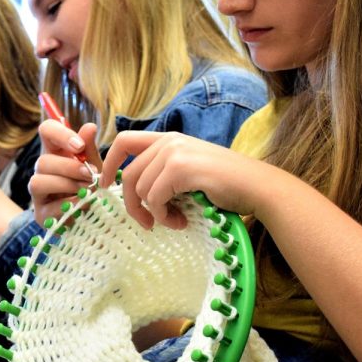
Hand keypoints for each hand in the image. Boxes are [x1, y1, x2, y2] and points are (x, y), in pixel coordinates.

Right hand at [29, 120, 101, 223]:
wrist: (95, 217)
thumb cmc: (91, 185)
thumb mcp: (95, 165)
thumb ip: (90, 149)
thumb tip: (90, 126)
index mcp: (55, 152)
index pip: (46, 131)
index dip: (60, 134)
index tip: (79, 146)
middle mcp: (43, 170)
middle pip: (42, 161)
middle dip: (69, 167)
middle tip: (91, 174)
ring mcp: (39, 193)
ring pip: (37, 182)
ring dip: (65, 184)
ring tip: (87, 189)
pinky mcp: (41, 214)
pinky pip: (48, 206)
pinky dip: (68, 204)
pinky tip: (82, 204)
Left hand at [100, 131, 263, 229]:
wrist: (256, 187)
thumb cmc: (226, 185)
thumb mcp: (188, 173)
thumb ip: (164, 174)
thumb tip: (135, 194)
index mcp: (169, 139)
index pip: (124, 141)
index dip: (108, 162)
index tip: (105, 185)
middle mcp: (169, 141)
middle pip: (128, 173)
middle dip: (131, 204)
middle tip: (145, 223)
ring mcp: (175, 152)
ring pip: (140, 188)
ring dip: (154, 213)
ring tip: (174, 221)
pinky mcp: (182, 168)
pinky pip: (155, 197)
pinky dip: (163, 216)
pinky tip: (180, 221)